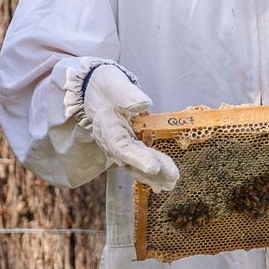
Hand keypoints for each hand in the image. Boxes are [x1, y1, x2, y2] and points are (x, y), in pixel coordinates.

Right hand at [77, 63, 179, 191]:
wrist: (95, 90)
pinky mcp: (127, 147)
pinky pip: (139, 162)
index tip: (154, 167)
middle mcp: (112, 142)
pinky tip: (164, 182)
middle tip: (173, 178)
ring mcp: (119, 147)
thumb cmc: (106, 86)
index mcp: (108, 128)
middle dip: (153, 171)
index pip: (123, 148)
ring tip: (171, 183)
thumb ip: (128, 95)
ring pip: (136, 166)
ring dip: (154, 176)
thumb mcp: (115, 85)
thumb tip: (144, 104)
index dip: (138, 159)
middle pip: (132, 161)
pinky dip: (151, 173)